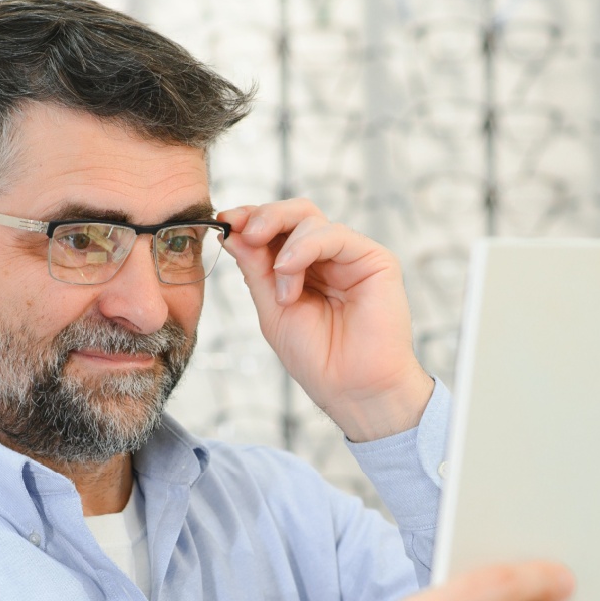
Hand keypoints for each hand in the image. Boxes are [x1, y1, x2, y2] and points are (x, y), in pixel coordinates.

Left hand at [218, 199, 434, 441]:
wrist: (350, 388)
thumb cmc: (317, 357)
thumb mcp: (272, 309)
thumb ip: (255, 269)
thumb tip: (232, 232)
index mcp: (304, 267)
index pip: (277, 228)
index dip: (250, 218)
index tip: (224, 220)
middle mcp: (328, 256)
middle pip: (295, 212)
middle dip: (264, 216)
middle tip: (244, 231)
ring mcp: (351, 256)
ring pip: (311, 218)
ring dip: (284, 250)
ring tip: (283, 294)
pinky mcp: (375, 260)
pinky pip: (334, 234)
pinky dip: (305, 248)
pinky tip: (290, 273)